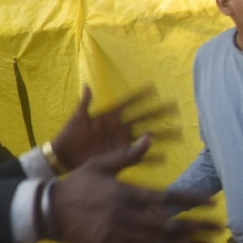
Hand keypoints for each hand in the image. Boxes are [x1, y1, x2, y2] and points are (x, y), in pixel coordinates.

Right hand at [43, 135, 216, 242]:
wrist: (47, 210)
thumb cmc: (75, 185)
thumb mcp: (99, 164)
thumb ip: (128, 155)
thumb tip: (149, 138)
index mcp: (125, 192)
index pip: (166, 196)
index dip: (191, 200)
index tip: (212, 204)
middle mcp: (125, 214)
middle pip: (168, 224)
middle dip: (196, 227)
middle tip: (218, 229)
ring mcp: (118, 234)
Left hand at [50, 85, 178, 171]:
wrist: (63, 155)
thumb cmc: (69, 135)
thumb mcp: (77, 118)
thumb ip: (84, 103)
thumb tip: (86, 85)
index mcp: (109, 115)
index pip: (128, 102)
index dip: (140, 95)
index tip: (154, 87)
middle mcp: (119, 127)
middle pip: (143, 118)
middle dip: (159, 113)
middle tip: (175, 107)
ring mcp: (121, 140)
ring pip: (146, 136)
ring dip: (162, 134)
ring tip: (179, 133)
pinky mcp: (120, 154)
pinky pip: (139, 155)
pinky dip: (151, 156)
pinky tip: (165, 157)